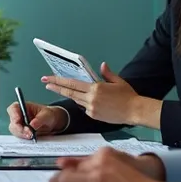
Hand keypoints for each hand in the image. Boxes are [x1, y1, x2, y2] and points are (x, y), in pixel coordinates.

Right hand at [6, 101, 65, 138]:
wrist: (51, 123)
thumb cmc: (47, 115)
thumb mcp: (46, 115)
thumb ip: (39, 119)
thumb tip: (32, 125)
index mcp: (22, 107)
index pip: (13, 109)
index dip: (13, 114)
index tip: (18, 120)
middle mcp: (18, 116)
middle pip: (13, 123)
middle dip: (20, 129)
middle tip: (29, 133)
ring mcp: (19, 125)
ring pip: (15, 131)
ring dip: (23, 135)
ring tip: (32, 136)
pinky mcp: (21, 133)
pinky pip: (20, 137)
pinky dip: (25, 138)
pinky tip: (31, 138)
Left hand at [42, 63, 157, 126]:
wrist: (135, 111)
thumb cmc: (128, 96)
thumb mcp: (118, 81)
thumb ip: (107, 74)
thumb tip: (102, 65)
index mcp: (95, 88)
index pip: (72, 84)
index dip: (59, 81)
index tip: (49, 78)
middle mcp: (91, 98)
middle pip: (69, 92)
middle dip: (56, 87)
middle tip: (45, 82)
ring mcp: (91, 108)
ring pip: (76, 100)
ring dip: (69, 95)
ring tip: (59, 89)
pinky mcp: (94, 116)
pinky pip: (84, 108)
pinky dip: (84, 103)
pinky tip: (89, 101)